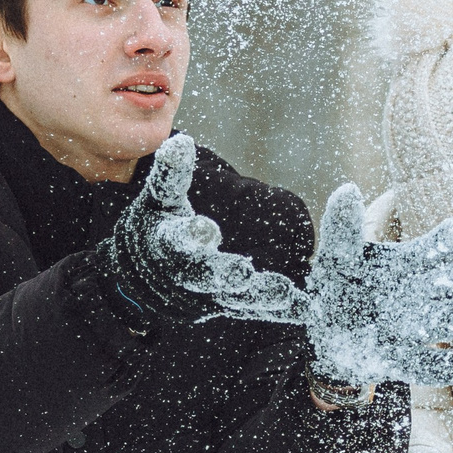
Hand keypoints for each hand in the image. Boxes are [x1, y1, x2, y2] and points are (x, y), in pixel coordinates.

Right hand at [96, 134, 302, 325]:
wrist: (144, 276)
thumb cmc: (156, 226)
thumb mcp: (158, 200)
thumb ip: (170, 175)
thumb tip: (180, 142)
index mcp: (166, 244)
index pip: (175, 241)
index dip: (189, 236)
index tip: (206, 229)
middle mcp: (185, 275)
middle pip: (204, 276)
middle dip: (223, 273)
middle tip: (243, 271)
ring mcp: (207, 295)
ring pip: (233, 298)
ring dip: (258, 295)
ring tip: (284, 291)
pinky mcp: (227, 306)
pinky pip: (255, 309)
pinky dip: (281, 310)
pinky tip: (308, 308)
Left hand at [297, 184, 452, 387]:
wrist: (323, 339)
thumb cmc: (337, 289)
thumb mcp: (335, 257)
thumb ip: (342, 227)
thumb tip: (347, 190)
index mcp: (415, 260)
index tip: (452, 237)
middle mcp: (429, 291)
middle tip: (444, 282)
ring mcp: (424, 327)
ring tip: (426, 322)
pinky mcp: (411, 362)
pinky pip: (442, 368)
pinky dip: (448, 366)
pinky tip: (447, 360)